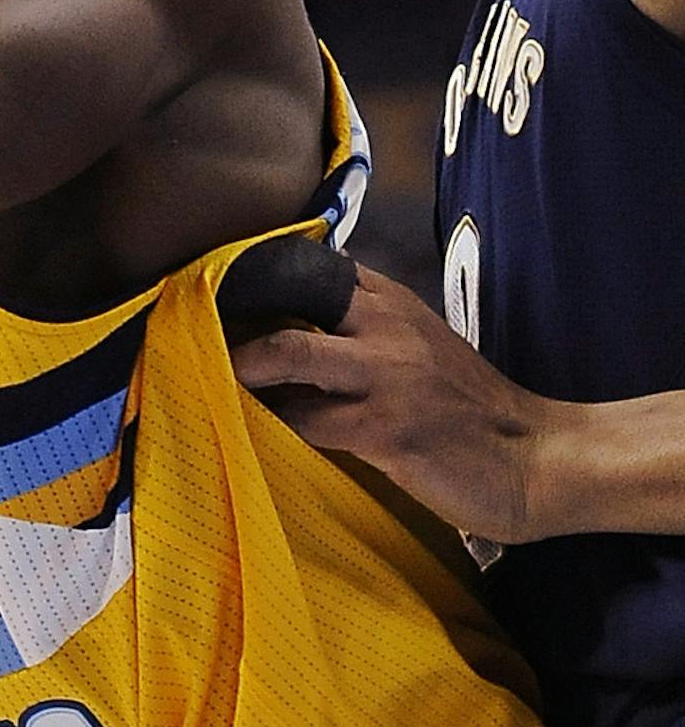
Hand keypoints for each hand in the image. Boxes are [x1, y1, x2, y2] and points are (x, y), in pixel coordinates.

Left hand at [231, 259, 559, 543]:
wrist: (540, 461)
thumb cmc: (468, 410)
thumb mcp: (417, 346)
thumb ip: (360, 326)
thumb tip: (282, 324)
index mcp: (389, 302)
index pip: (308, 265)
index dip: (251, 275)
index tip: (203, 289)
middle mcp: (385, 326)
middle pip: (287, 292)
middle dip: (231, 310)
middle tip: (186, 329)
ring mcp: (387, 376)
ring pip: (286, 351)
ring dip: (240, 368)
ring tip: (206, 378)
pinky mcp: (388, 430)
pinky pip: (307, 421)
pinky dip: (272, 424)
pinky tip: (250, 432)